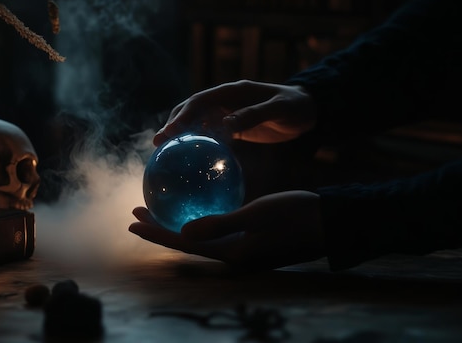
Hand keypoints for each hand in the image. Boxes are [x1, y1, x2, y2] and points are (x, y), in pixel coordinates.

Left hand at [129, 191, 324, 270]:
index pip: (183, 244)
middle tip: (137, 211)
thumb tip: (182, 234)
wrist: (329, 224)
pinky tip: (196, 203)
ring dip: (178, 223)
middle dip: (160, 227)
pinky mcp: (251, 242)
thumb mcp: (256, 215)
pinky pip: (217, 231)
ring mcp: (242, 251)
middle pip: (187, 242)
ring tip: (158, 207)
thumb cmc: (295, 216)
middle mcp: (233, 257)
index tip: (132, 222)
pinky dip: (201, 220)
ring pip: (200, 237)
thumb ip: (219, 224)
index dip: (156, 233)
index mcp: (232, 254)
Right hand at [153, 80, 316, 145]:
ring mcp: (227, 113)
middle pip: (191, 110)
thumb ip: (254, 114)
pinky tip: (192, 163)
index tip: (168, 133)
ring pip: (197, 123)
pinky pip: (211, 135)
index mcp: (232, 91)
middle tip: (157, 145)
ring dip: (182, 135)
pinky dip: (199, 145)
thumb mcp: (278, 109)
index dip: (182, 115)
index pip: (199, 101)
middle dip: (172, 125)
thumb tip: (227, 124)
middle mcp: (225, 100)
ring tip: (166, 154)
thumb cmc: (295, 107)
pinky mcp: (233, 127)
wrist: (307, 110)